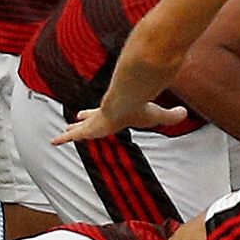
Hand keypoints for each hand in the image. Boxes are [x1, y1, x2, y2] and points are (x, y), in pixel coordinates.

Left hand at [51, 100, 188, 144]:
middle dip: (82, 122)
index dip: (97, 115)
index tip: (88, 115)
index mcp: (116, 113)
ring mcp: (96, 120)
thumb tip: (185, 112)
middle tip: (72, 123)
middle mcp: (104, 115)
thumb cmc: (143, 106)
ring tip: (58, 137)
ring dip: (70, 133)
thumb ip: (171, 115)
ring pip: (80, 129)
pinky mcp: (92, 126)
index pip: (104, 114)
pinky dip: (64, 138)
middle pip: (90, 120)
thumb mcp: (159, 114)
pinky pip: (74, 134)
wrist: (130, 98)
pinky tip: (54, 141)